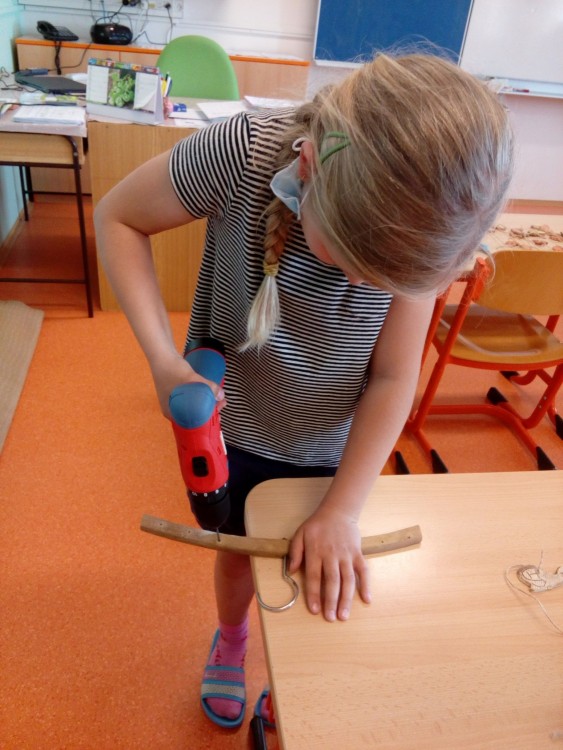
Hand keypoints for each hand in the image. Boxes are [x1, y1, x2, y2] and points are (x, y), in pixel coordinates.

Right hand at [150, 351, 225, 418]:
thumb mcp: (192, 380)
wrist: (162, 354)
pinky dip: (201, 396)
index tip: (217, 417)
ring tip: (219, 397)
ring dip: (206, 402)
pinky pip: (191, 397)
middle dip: (209, 410)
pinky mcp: (177, 390)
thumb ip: (208, 387)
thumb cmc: (172, 371)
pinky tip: (208, 393)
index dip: (206, 422)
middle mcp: (171, 408)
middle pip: (193, 414)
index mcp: (171, 412)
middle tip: (221, 404)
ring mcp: (173, 398)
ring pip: (193, 405)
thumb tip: (221, 395)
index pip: (191, 423)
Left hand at [288, 505, 370, 621]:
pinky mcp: (357, 554)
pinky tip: (367, 599)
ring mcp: (346, 555)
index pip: (314, 576)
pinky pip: (364, 571)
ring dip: (347, 599)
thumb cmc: (317, 525)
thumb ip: (295, 552)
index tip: (314, 610)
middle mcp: (332, 555)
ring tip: (344, 615)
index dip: (314, 594)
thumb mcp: (300, 534)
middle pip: (332, 581)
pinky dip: (366, 585)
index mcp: (316, 551)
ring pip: (348, 579)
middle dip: (331, 601)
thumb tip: (292, 571)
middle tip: (331, 618)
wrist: (338, 511)